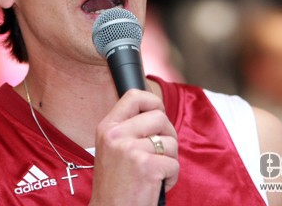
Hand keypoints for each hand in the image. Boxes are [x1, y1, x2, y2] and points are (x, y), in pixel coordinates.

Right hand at [89, 89, 178, 205]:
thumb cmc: (115, 186)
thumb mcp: (112, 149)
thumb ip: (129, 129)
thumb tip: (157, 112)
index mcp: (107, 128)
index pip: (134, 96)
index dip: (153, 102)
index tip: (158, 115)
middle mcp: (116, 135)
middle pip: (159, 117)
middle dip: (168, 135)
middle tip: (160, 153)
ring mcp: (130, 150)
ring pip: (170, 142)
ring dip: (169, 160)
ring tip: (154, 173)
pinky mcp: (147, 167)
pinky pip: (174, 164)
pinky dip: (171, 177)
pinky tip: (156, 185)